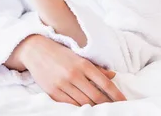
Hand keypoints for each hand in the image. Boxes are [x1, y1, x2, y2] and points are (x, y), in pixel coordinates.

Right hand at [6, 35, 126, 105]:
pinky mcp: (53, 92)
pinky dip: (79, 108)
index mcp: (83, 64)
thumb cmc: (61, 54)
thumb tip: (113, 75)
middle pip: (96, 96)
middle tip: (116, 108)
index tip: (124, 101)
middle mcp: (74, 75)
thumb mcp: (80, 57)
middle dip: (107, 104)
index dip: (116, 94)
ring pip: (83, 102)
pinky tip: (86, 109)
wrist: (37, 51)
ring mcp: (63, 85)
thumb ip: (97, 68)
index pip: (105, 83)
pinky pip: (70, 105)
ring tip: (102, 110)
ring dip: (94, 108)